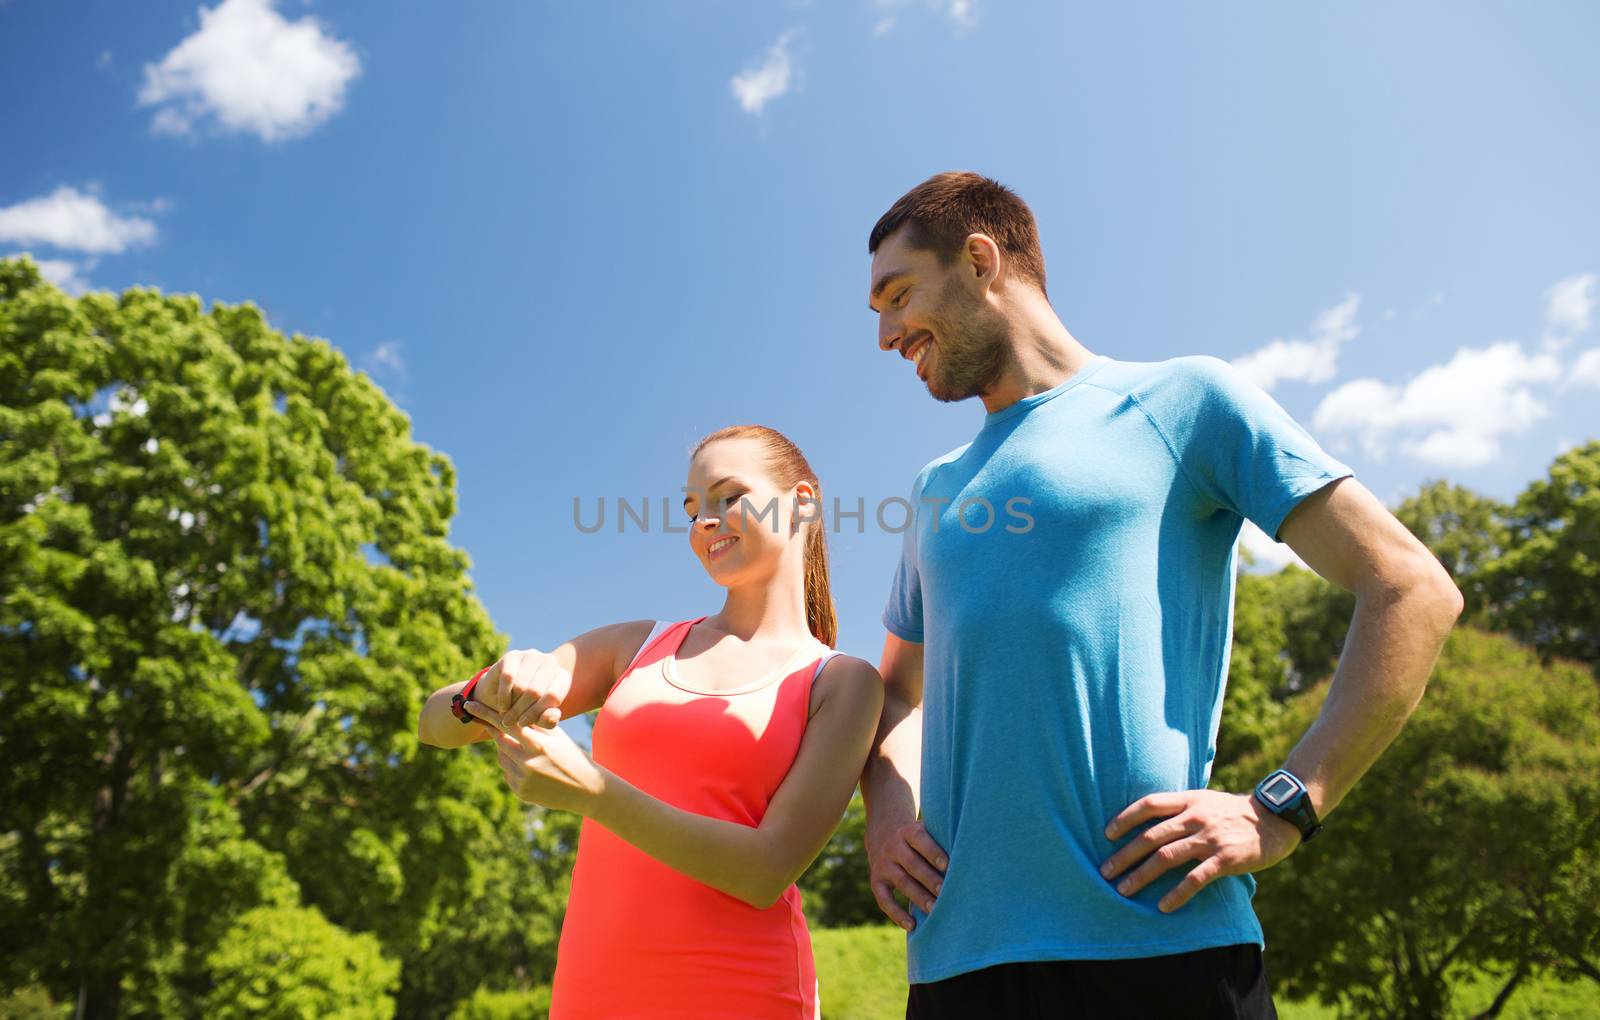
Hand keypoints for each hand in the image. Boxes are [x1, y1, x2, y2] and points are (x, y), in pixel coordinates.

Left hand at [467, 703, 605, 813]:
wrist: (586, 788)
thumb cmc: (571, 755)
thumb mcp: (556, 736)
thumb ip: (533, 725)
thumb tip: (509, 712)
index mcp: (538, 744)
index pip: (505, 724)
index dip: (486, 714)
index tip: (469, 705)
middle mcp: (527, 762)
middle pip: (500, 741)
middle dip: (500, 734)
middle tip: (503, 728)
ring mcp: (522, 779)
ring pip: (502, 758)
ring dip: (508, 752)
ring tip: (530, 754)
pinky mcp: (521, 792)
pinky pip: (508, 774)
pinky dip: (514, 768)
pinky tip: (533, 771)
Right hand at [472, 648, 568, 731]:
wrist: (503, 694)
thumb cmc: (527, 707)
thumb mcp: (539, 717)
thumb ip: (548, 719)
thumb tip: (553, 716)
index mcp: (562, 677)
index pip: (553, 696)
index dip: (537, 713)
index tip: (523, 724)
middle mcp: (550, 662)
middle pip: (536, 691)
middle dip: (521, 710)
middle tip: (510, 722)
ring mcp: (532, 656)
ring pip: (521, 686)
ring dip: (511, 704)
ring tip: (506, 715)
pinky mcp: (513, 655)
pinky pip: (508, 678)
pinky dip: (503, 695)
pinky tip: (502, 705)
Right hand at [865, 816, 947, 930]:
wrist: (883, 832)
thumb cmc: (918, 836)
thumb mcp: (925, 829)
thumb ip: (941, 837)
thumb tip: (970, 855)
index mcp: (908, 831)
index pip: (919, 839)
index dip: (933, 852)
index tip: (948, 866)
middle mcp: (893, 847)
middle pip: (912, 863)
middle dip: (929, 879)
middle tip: (945, 892)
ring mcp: (883, 864)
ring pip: (901, 882)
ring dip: (918, 897)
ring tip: (935, 910)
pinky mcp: (875, 881)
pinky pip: (884, 899)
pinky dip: (896, 914)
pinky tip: (911, 925)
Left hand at [1099, 789, 1302, 911]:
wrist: (1275, 819)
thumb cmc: (1233, 812)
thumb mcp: (1205, 801)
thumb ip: (1180, 809)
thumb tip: (1147, 823)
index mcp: (1188, 800)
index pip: (1149, 804)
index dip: (1125, 818)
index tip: (1107, 834)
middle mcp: (1195, 817)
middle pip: (1151, 836)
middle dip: (1125, 855)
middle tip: (1105, 872)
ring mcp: (1210, 838)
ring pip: (1167, 857)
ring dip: (1142, 875)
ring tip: (1124, 890)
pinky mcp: (1225, 860)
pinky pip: (1195, 878)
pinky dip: (1177, 893)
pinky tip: (1163, 906)